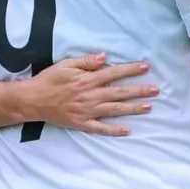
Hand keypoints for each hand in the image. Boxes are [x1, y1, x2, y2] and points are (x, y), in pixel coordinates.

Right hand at [27, 53, 157, 135]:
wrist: (33, 100)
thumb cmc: (49, 80)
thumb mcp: (66, 64)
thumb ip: (86, 61)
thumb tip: (105, 57)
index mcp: (88, 80)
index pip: (114, 73)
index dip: (130, 70)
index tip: (145, 67)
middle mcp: (91, 96)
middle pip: (120, 93)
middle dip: (139, 90)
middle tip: (156, 90)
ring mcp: (87, 111)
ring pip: (115, 110)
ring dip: (133, 108)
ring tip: (148, 107)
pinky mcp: (82, 123)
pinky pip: (101, 128)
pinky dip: (114, 130)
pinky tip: (127, 130)